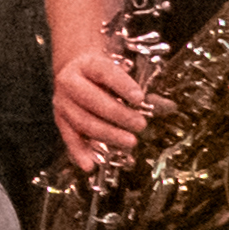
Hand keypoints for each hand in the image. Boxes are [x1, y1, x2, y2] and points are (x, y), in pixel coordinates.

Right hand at [49, 34, 156, 173]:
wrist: (76, 68)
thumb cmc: (105, 71)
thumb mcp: (121, 68)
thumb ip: (141, 87)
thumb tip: (168, 107)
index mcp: (87, 64)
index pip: (105, 72)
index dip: (122, 85)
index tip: (140, 98)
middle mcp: (70, 82)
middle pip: (92, 100)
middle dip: (118, 114)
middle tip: (140, 124)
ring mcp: (63, 102)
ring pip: (82, 121)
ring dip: (107, 134)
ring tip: (130, 142)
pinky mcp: (61, 120)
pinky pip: (69, 137)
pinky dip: (79, 153)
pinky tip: (90, 165)